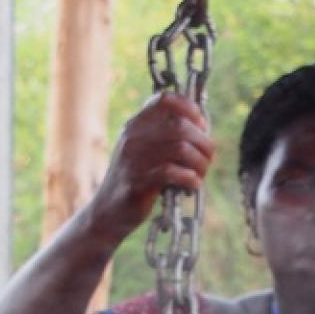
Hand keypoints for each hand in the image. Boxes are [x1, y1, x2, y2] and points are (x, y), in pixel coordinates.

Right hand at [86, 94, 215, 239]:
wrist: (106, 212)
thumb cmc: (134, 180)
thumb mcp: (142, 151)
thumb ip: (164, 136)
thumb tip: (202, 127)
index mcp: (135, 125)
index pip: (165, 100)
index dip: (190, 108)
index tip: (201, 126)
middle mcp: (132, 138)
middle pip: (180, 126)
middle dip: (203, 143)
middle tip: (207, 159)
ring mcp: (133, 160)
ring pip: (181, 148)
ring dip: (200, 163)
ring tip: (200, 174)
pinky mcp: (137, 183)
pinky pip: (172, 172)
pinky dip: (190, 178)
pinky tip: (192, 185)